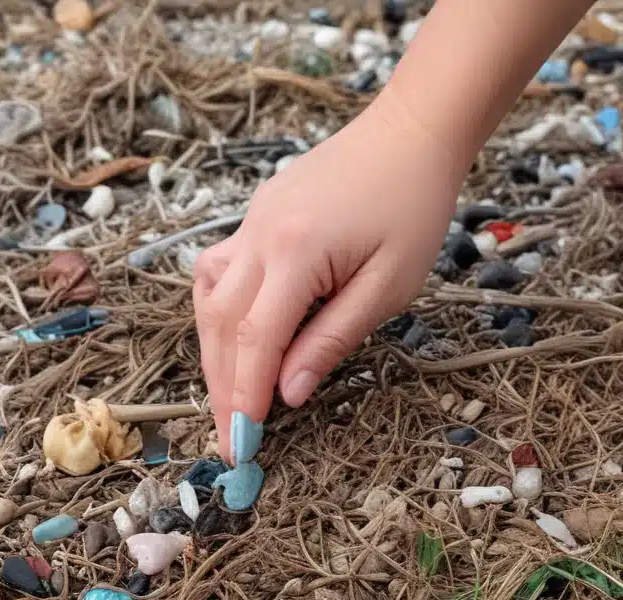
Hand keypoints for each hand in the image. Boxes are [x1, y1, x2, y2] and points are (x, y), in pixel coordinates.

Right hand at [194, 88, 466, 460]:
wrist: (409, 132)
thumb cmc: (413, 208)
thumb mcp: (388, 286)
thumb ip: (332, 341)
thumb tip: (289, 394)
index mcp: (295, 252)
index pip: (255, 341)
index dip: (245, 398)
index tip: (241, 445)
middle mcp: (259, 237)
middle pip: (221, 326)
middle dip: (223, 391)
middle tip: (229, 443)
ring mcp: (250, 224)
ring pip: (209, 301)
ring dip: (213, 357)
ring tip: (229, 402)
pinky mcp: (253, 219)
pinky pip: (217, 274)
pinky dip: (216, 315)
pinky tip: (229, 340)